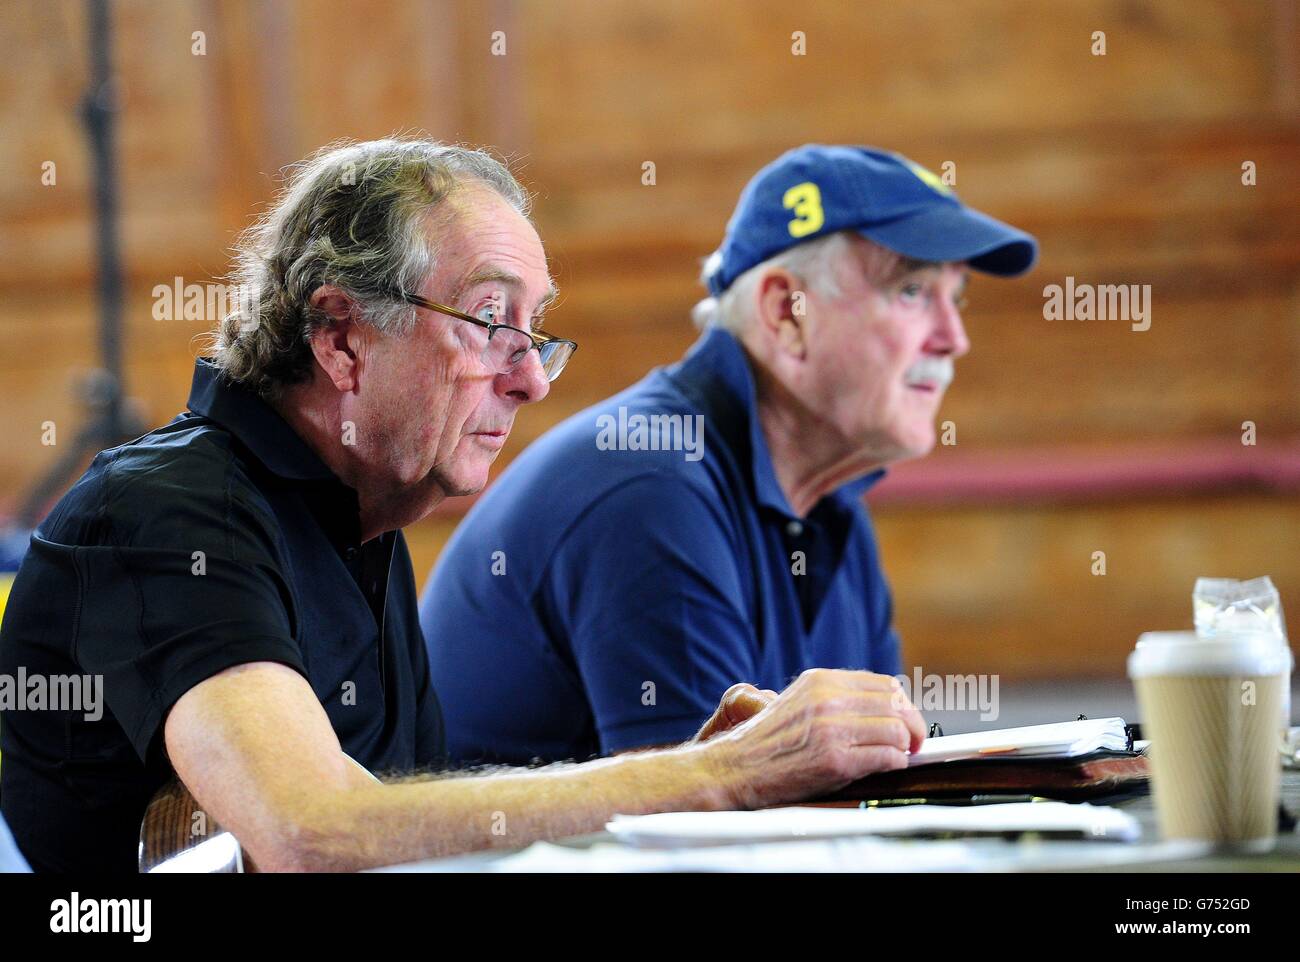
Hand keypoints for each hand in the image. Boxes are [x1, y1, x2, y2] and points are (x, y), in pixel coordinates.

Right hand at [700, 668, 925, 809]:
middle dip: (913, 726)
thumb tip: (882, 708)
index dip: (902, 705)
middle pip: (896, 704)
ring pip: (897, 730)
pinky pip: (887, 757)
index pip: (884, 684)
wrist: (736, 767)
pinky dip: (895, 764)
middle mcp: (828, 699)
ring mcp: (832, 729)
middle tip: (914, 743)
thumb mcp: (799, 703)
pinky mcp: (836, 760)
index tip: (905, 721)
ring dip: (905, 747)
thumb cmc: (767, 742)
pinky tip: (887, 768)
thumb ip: (835, 699)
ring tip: (898, 757)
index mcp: (820, 680)